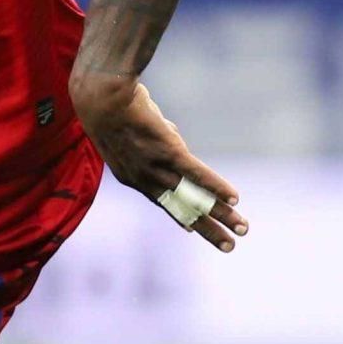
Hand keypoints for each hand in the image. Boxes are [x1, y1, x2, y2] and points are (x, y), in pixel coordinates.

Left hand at [71, 72, 248, 253]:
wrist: (100, 97)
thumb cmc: (111, 106)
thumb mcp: (132, 131)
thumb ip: (155, 142)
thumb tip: (174, 142)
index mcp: (131, 176)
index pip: (162, 201)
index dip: (179, 216)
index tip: (192, 230)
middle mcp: (143, 178)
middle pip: (182, 209)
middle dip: (208, 229)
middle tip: (228, 247)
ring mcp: (156, 166)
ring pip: (193, 197)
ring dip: (221, 214)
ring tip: (242, 228)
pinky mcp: (168, 151)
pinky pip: (196, 174)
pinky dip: (217, 187)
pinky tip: (235, 198)